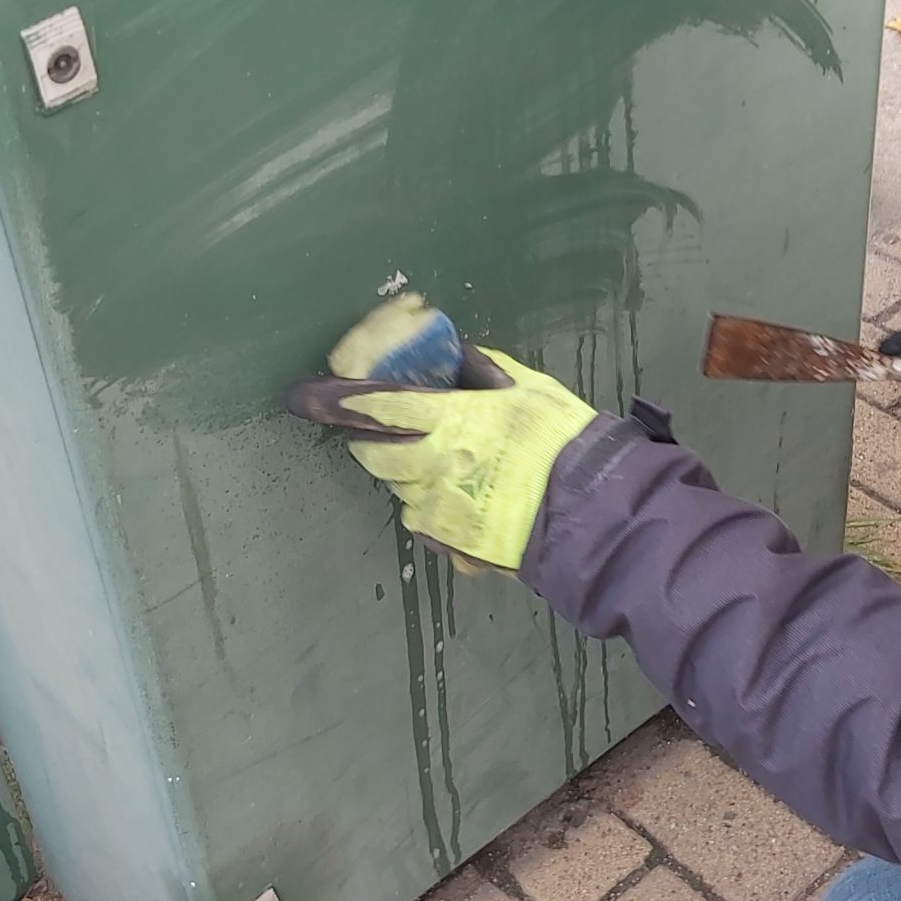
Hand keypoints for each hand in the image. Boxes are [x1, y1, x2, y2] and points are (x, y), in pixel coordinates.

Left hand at [288, 348, 598, 570]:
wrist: (595, 510)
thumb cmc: (565, 442)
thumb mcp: (530, 389)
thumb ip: (487, 371)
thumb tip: (461, 355)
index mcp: (451, 421)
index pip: (377, 406)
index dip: (336, 399)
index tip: (304, 397)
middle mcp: (436, 466)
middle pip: (376, 457)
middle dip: (368, 444)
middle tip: (377, 436)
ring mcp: (442, 510)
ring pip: (402, 493)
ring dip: (410, 479)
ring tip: (444, 470)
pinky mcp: (455, 545)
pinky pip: (427, 526)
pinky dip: (435, 513)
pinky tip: (464, 505)